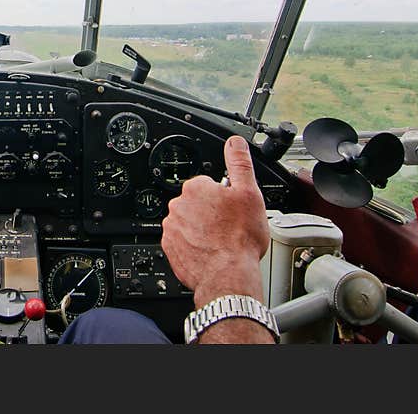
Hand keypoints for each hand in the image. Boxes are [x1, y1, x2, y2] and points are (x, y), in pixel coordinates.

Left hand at [161, 136, 272, 342]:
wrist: (228, 274)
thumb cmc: (240, 238)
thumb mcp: (249, 193)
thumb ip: (239, 163)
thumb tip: (235, 142)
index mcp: (195, 188)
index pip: (207, 185)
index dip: (222, 197)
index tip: (231, 209)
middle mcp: (178, 204)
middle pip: (196, 203)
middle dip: (210, 212)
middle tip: (228, 227)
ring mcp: (171, 227)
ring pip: (188, 222)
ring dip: (200, 229)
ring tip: (219, 241)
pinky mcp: (169, 247)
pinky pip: (181, 241)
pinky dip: (192, 245)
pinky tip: (208, 251)